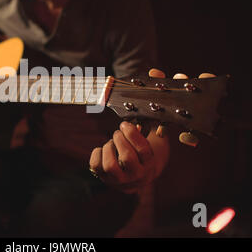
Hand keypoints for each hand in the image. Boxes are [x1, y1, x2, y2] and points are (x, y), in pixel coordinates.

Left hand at [89, 68, 216, 193]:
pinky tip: (103, 149)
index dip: (133, 135)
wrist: (137, 176)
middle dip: (120, 140)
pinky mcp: (104, 179)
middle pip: (127, 159)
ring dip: (109, 147)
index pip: (144, 151)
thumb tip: (155, 71)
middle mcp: (137, 175)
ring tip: (112, 140)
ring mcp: (120, 180)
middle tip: (118, 129)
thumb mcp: (154, 127)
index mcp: (151, 162)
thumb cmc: (146, 145)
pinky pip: (95, 166)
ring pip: (110, 166)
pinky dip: (97, 153)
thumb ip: (154, 102)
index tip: (126, 122)